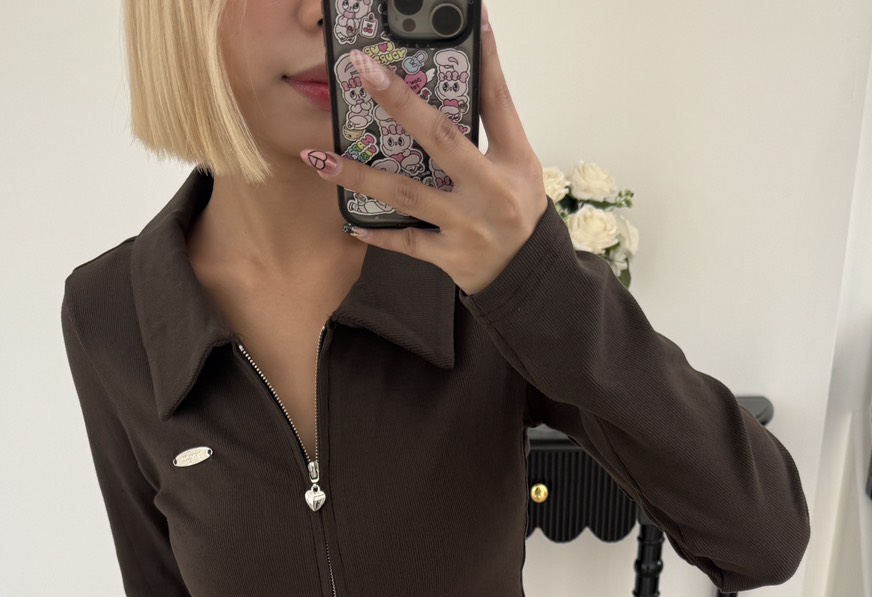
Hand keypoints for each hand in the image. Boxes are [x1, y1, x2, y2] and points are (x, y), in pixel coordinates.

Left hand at [299, 11, 548, 295]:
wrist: (528, 275)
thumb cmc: (518, 210)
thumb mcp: (518, 162)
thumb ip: (493, 123)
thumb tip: (469, 67)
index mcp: (512, 158)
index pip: (496, 99)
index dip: (483, 59)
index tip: (468, 18)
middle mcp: (491, 190)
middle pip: (441, 139)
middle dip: (400, 103)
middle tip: (364, 71)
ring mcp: (469, 225)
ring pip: (408, 194)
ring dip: (361, 176)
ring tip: (322, 158)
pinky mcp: (451, 256)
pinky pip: (407, 242)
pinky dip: (378, 234)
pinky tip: (351, 222)